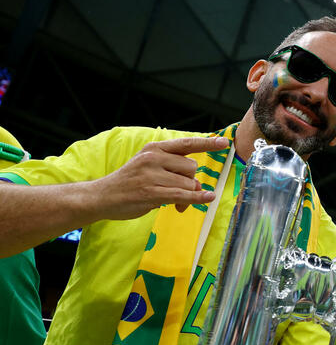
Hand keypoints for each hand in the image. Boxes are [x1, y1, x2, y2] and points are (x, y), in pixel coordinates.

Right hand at [95, 136, 227, 218]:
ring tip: (173, 201)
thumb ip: (173, 167)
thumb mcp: (148, 165)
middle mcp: (154, 158)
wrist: (102, 196)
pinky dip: (197, 199)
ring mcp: (152, 176)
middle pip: (192, 168)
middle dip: (190, 180)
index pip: (186, 143)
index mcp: (154, 148)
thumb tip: (199, 183)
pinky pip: (183, 196)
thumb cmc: (130, 181)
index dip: (207, 143)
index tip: (224, 143)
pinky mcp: (152, 193)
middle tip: (177, 189)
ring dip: (187, 195)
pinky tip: (207, 198)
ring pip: (188, 184)